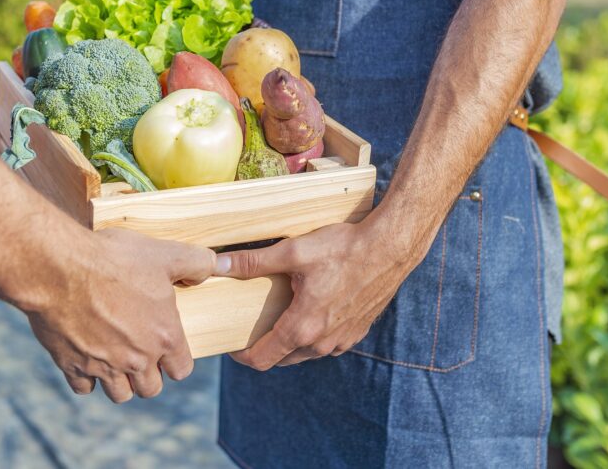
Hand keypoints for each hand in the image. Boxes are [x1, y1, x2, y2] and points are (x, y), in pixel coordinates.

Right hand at [23, 228, 215, 401]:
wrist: (59, 268)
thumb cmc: (114, 259)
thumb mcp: (164, 253)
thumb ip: (196, 262)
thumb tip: (215, 266)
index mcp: (164, 336)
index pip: (182, 369)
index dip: (176, 359)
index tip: (167, 346)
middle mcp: (137, 359)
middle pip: (151, 388)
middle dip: (149, 374)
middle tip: (140, 352)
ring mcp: (104, 366)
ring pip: (120, 394)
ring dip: (120, 381)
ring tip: (116, 358)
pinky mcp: (72, 366)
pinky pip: (84, 387)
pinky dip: (87, 377)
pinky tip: (87, 356)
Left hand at [216, 220, 417, 369]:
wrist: (390, 248)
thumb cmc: (343, 248)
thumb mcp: (293, 251)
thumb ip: (253, 262)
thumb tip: (217, 264)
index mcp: (302, 327)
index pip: (261, 359)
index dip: (241, 356)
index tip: (231, 343)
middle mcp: (321, 343)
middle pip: (281, 359)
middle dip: (264, 347)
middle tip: (251, 325)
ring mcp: (341, 341)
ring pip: (304, 353)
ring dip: (289, 342)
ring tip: (279, 316)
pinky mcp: (356, 333)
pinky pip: (326, 344)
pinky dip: (312, 335)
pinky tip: (310, 310)